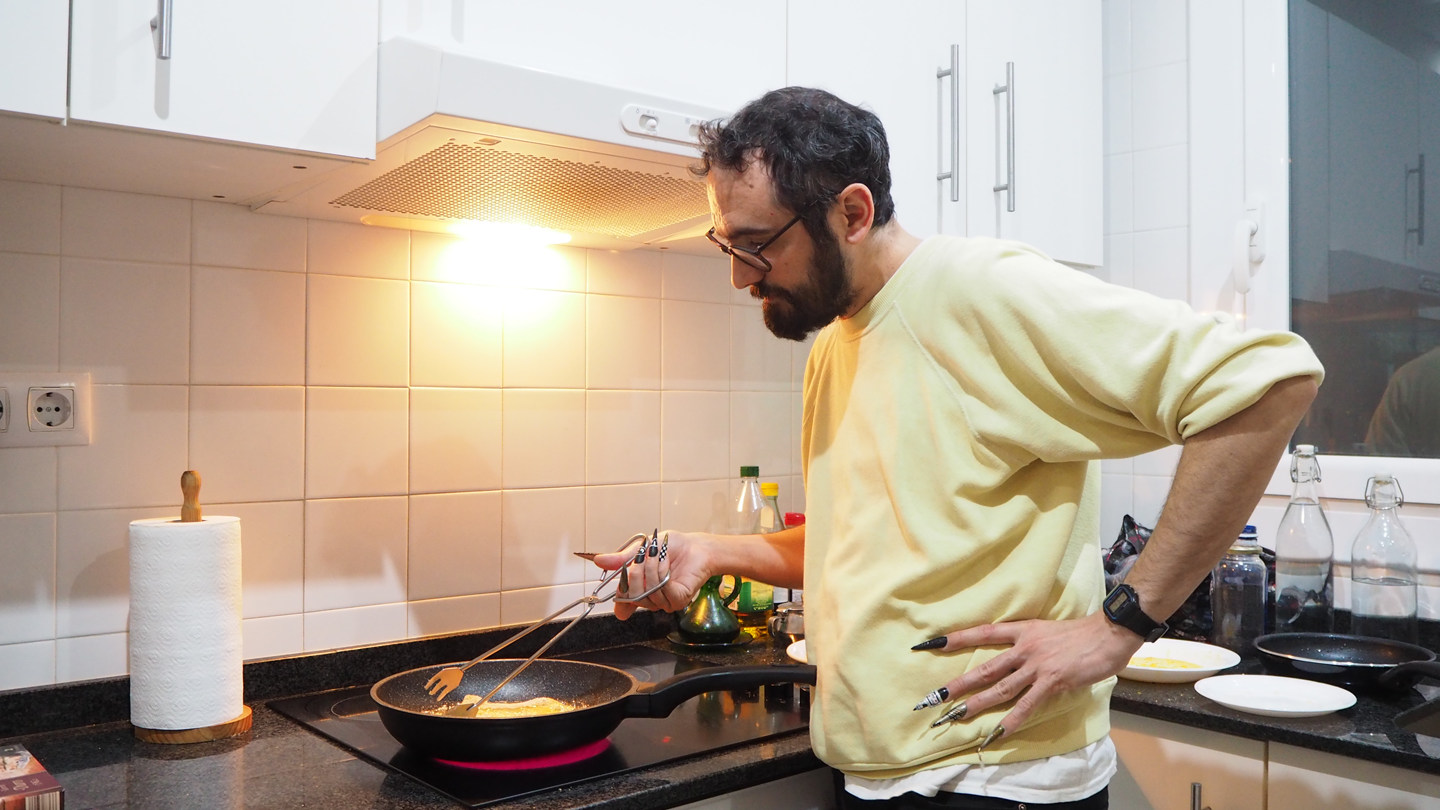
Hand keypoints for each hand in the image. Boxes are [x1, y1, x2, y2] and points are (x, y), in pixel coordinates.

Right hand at [591, 531, 713, 618]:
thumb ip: (621, 558)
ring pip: (648, 594)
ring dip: (651, 570)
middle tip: (643, 558)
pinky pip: (663, 592)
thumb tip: (599, 561)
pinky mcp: (679, 599)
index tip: (618, 588)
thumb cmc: (671, 547)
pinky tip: (667, 565)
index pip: (624, 604)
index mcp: (640, 589)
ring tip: (659, 557)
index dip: (619, 600)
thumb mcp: (641, 548)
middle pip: (633, 597)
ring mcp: (665, 601)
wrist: (695, 546)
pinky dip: (662, 574)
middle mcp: (652, 598)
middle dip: (636, 573)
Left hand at [916, 612, 1141, 737]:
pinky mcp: (1052, 682)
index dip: (958, 638)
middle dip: (960, 683)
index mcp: (1022, 631)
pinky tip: (999, 732)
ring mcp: (1037, 666)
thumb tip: (1017, 658)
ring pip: (1000, 688)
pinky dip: (1012, 720)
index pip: (983, 633)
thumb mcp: (1047, 630)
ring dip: (978, 704)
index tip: (934, 644)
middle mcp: (1024, 648)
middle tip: (937, 695)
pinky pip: (1027, 705)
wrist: (1107, 634)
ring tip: (958, 715)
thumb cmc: (1081, 633)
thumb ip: (1030, 644)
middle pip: (985, 667)